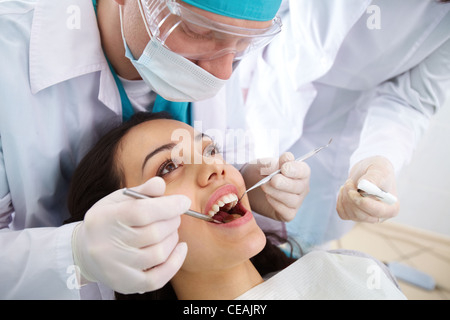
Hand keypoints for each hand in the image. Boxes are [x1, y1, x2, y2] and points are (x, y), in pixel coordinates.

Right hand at [72, 177, 189, 293]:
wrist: (85, 253)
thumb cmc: (109, 220)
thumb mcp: (119, 200)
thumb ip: (141, 191)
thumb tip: (160, 184)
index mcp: (104, 218)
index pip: (141, 212)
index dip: (168, 206)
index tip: (184, 202)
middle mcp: (106, 246)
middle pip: (154, 233)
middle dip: (172, 221)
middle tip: (175, 216)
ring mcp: (115, 268)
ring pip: (159, 253)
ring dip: (173, 239)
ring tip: (170, 230)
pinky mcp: (125, 284)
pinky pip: (158, 278)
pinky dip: (175, 262)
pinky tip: (180, 248)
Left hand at [243, 152, 309, 221]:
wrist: (249, 186)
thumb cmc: (260, 172)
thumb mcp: (264, 164)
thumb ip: (275, 162)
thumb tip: (287, 158)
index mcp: (300, 172)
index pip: (304, 171)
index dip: (295, 170)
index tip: (283, 168)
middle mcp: (302, 187)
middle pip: (299, 187)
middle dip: (285, 183)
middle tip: (272, 180)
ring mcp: (296, 201)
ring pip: (292, 200)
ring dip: (277, 193)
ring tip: (264, 186)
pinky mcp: (288, 214)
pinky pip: (286, 212)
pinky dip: (276, 204)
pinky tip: (267, 197)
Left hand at [337, 156, 399, 222]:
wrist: (367, 170)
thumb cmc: (378, 169)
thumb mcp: (379, 169)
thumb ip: (373, 178)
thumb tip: (363, 187)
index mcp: (392, 207)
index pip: (378, 212)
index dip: (365, 203)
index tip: (357, 191)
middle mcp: (379, 216)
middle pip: (362, 216)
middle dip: (352, 199)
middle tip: (349, 182)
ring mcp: (366, 217)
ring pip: (350, 214)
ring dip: (345, 196)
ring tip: (349, 183)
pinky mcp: (353, 215)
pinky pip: (342, 213)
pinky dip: (340, 200)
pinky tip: (345, 191)